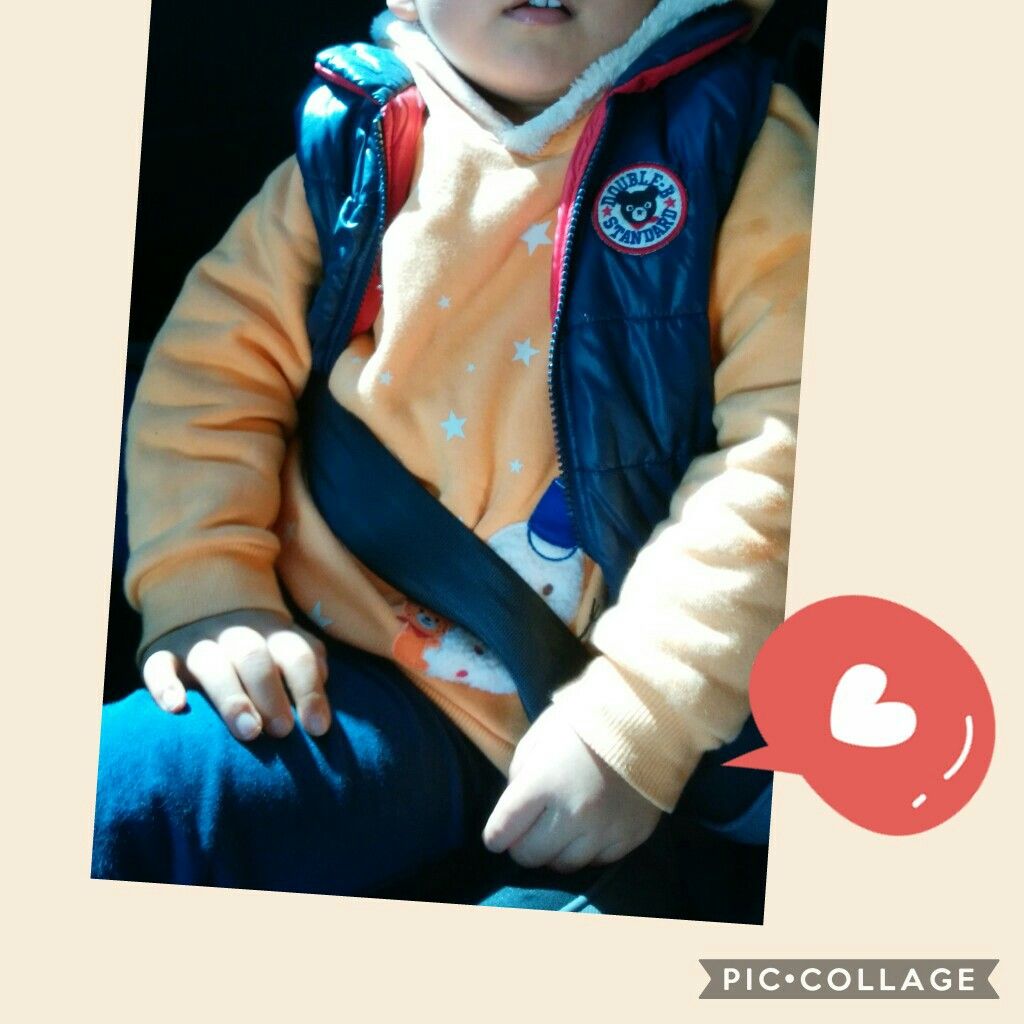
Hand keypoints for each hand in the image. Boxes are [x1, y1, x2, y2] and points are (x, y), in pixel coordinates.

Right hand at [141, 610, 329, 741]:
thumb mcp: (286, 650)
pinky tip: (176, 708)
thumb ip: (306, 672)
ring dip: (231, 697)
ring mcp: (198, 643)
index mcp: (273, 633)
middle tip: (283, 731)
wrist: (204, 604)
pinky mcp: (163, 654)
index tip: (317, 728)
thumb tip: (319, 709)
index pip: (297, 655)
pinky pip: (159, 666)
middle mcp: (237, 634)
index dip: (309, 690)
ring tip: (249, 732)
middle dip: (271, 694)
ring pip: (211, 662)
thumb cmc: (260, 647)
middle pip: (255, 658)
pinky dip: (165, 685)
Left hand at [482, 705, 661, 872]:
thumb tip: (514, 808)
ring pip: (563, 865)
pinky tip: (589, 828)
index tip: (498, 834)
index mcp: (543, 784)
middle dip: (522, 845)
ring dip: (555, 851)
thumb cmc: (586, 721)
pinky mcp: (630, 836)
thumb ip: (520, 773)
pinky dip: (588, 849)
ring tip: (559, 831)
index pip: (503, 831)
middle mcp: (572, 813)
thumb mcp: (541, 735)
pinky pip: (598, 861)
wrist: (647, 718)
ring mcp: (604, 829)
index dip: (495, 835)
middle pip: (530, 856)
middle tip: (528, 832)